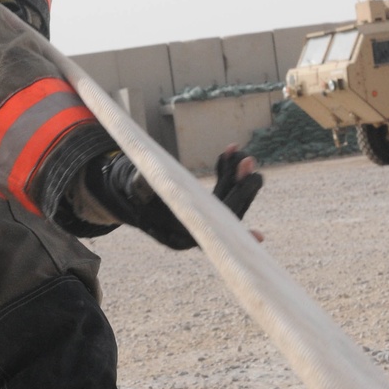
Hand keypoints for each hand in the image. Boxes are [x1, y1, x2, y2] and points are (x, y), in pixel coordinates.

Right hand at [89, 144, 262, 249]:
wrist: (129, 195)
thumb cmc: (131, 194)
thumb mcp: (132, 192)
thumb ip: (139, 187)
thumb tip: (141, 179)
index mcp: (179, 236)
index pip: (212, 235)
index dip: (235, 233)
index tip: (259, 237)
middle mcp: (195, 230)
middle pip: (226, 215)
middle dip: (240, 189)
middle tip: (249, 161)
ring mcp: (202, 218)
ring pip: (227, 200)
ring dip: (237, 176)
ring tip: (239, 152)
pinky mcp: (205, 206)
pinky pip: (221, 190)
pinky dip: (226, 172)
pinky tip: (229, 151)